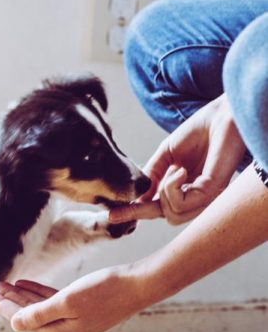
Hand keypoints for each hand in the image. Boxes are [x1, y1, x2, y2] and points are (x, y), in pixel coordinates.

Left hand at [0, 266, 154, 331]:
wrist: (137, 285)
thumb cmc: (105, 290)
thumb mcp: (68, 301)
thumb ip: (39, 313)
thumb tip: (13, 323)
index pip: (21, 318)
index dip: (0, 304)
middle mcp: (64, 331)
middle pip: (26, 314)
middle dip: (4, 300)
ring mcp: (72, 320)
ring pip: (36, 307)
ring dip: (18, 295)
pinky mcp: (79, 308)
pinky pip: (50, 302)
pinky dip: (36, 293)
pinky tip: (23, 284)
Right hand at [110, 94, 245, 224]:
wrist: (221, 115)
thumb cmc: (199, 131)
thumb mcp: (166, 156)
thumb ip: (152, 176)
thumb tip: (136, 197)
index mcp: (187, 189)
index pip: (160, 208)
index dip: (134, 212)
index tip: (111, 215)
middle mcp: (198, 197)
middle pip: (166, 216)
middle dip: (142, 208)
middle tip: (132, 199)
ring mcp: (207, 197)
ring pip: (172, 214)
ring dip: (165, 191)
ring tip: (175, 168)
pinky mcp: (212, 192)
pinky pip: (181, 203)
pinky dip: (172, 186)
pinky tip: (180, 170)